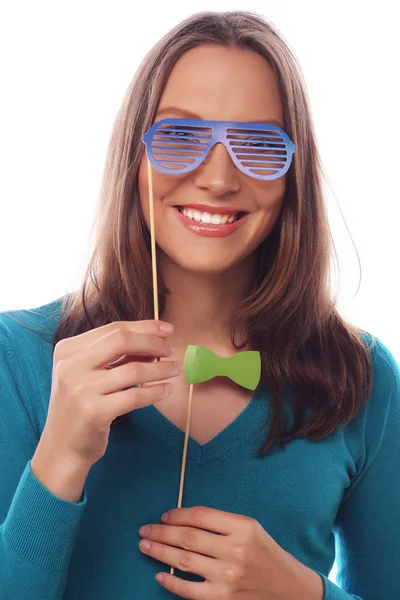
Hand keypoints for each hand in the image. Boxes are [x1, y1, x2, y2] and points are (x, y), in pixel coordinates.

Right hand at [33, 320, 180, 470]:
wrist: (62, 448)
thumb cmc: (81, 407)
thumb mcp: (89, 374)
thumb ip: (115, 356)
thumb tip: (154, 340)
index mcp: (67, 350)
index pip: (113, 329)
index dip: (144, 327)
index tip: (167, 329)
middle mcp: (70, 366)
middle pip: (121, 341)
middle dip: (153, 342)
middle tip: (171, 349)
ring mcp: (80, 389)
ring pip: (133, 370)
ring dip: (161, 368)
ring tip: (175, 369)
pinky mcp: (93, 412)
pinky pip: (134, 396)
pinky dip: (155, 392)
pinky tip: (166, 390)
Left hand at [138, 506, 323, 598]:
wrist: (287, 586)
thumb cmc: (264, 552)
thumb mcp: (249, 527)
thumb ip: (220, 522)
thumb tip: (182, 519)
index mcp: (242, 527)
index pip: (200, 516)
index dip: (177, 514)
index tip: (164, 515)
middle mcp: (234, 550)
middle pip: (188, 537)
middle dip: (162, 531)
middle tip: (145, 529)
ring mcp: (227, 576)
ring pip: (184, 560)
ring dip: (159, 551)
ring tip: (145, 545)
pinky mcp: (223, 597)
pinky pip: (190, 590)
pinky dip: (171, 582)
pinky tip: (159, 574)